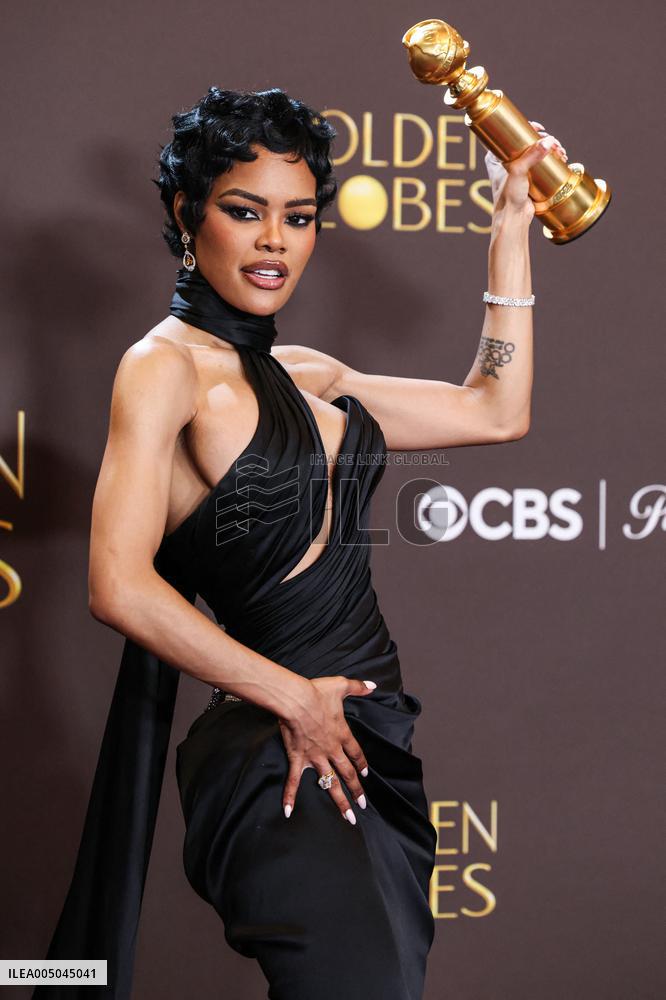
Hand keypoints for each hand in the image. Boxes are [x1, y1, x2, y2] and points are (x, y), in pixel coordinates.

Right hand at [277, 674, 375, 823]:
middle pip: (347, 773)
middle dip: (356, 790)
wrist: (295, 700)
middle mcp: (331, 749)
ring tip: (348, 817)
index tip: (366, 775)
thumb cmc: (317, 692)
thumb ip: (358, 686)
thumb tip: (373, 685)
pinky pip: (294, 781)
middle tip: (363, 806)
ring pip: (330, 783)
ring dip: (339, 801)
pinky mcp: (298, 759)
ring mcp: (315, 757)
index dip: (362, 764)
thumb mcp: (341, 685)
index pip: (356, 753)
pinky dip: (290, 796)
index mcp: (342, 734)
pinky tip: (289, 811)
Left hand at [484, 120, 567, 220]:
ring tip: (561, 154)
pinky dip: (551, 159)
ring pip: (536, 152)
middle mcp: (506, 161)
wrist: (514, 219)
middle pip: (528, 142)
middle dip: (544, 140)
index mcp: (496, 156)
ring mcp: (518, 170)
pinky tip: (561, 159)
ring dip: (551, 150)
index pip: (512, 134)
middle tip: (555, 145)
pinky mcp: (528, 178)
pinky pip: (541, 163)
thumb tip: (549, 141)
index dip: (527, 128)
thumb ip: (532, 156)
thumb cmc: (508, 197)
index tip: (540, 128)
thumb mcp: (518, 172)